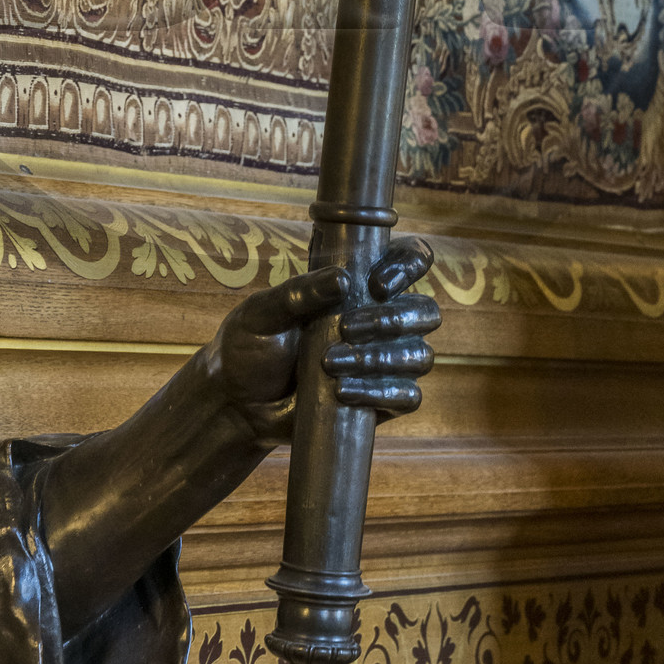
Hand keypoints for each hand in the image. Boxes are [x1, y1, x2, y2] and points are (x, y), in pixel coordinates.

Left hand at [208, 236, 439, 441]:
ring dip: (379, 358)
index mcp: (360, 284)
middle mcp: (382, 319)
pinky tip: (344, 392)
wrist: (239, 403)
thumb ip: (298, 293)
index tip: (377, 286)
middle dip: (391, 320)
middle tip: (347, 328)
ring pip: (419, 356)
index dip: (408, 266)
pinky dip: (380, 394)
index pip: (410, 260)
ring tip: (332, 363)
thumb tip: (342, 281)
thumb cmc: (251, 345)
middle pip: (425, 312)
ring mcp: (386, 361)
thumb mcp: (262, 313)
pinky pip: (407, 396)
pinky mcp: (382, 401)